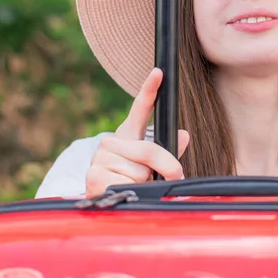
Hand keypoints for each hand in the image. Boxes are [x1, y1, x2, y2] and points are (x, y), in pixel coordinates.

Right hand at [85, 68, 189, 196]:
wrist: (105, 204)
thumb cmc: (132, 182)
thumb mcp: (153, 166)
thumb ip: (169, 151)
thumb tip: (183, 135)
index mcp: (127, 135)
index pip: (140, 110)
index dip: (149, 90)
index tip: (159, 73)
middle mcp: (110, 142)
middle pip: (150, 149)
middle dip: (168, 167)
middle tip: (172, 177)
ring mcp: (99, 157)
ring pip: (140, 171)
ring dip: (145, 184)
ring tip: (133, 187)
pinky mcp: (94, 176)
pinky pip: (127, 184)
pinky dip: (132, 193)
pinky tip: (121, 192)